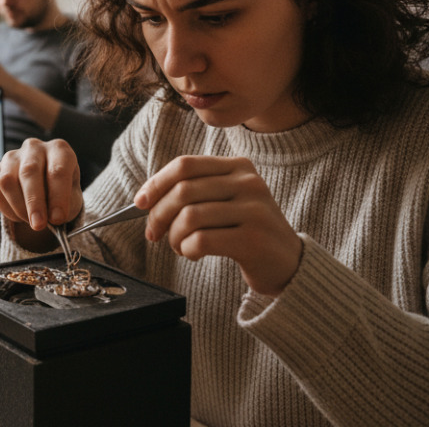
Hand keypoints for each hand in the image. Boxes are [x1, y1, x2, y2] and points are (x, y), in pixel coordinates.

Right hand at [0, 138, 82, 233]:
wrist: (45, 189)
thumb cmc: (61, 191)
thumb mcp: (72, 198)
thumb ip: (66, 205)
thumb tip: (53, 217)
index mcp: (59, 149)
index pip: (57, 170)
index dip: (58, 196)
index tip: (57, 218)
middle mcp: (34, 147)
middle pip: (29, 171)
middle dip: (34, 202)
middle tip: (39, 225)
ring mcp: (12, 156)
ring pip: (7, 180)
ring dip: (19, 206)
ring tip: (30, 220)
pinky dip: (6, 208)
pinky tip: (19, 215)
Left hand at [135, 155, 302, 295]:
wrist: (289, 263)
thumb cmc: (246, 231)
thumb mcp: (226, 201)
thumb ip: (194, 193)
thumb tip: (145, 199)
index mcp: (239, 167)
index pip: (185, 165)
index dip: (156, 183)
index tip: (139, 203)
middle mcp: (249, 183)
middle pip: (183, 191)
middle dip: (159, 215)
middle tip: (155, 233)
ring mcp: (254, 210)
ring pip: (189, 217)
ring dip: (174, 236)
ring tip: (178, 246)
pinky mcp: (253, 239)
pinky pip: (202, 240)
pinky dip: (188, 249)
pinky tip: (193, 253)